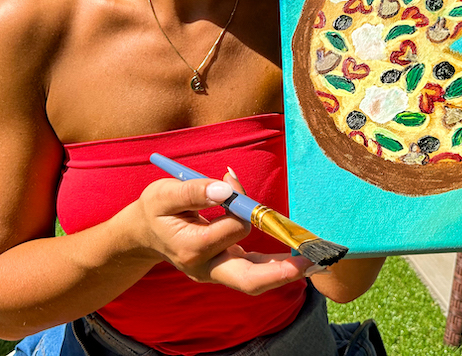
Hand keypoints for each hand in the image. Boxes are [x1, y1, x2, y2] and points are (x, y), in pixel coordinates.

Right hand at [133, 171, 311, 294]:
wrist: (144, 234)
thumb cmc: (156, 210)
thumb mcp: (164, 193)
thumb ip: (194, 190)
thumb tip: (227, 187)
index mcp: (191, 248)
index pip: (231, 226)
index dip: (241, 203)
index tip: (232, 181)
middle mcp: (205, 268)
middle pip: (248, 279)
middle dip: (281, 271)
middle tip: (310, 261)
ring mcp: (216, 273)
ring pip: (255, 281)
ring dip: (287, 272)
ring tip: (317, 261)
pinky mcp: (225, 269)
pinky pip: (254, 273)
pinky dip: (277, 266)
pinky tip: (301, 260)